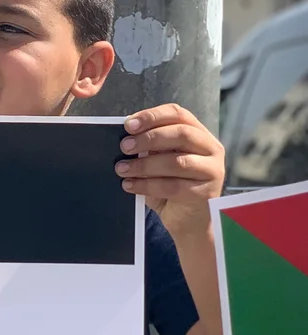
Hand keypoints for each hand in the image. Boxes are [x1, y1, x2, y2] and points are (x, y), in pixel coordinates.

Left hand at [117, 103, 224, 234]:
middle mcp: (211, 149)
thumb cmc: (170, 184)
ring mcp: (212, 171)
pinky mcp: (205, 193)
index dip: (152, 116)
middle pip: (181, 134)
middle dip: (148, 138)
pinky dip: (146, 185)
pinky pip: (173, 186)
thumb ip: (151, 147)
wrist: (188, 220)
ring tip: (121, 169)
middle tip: (124, 146)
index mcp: (199, 134)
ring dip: (144, 164)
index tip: (128, 124)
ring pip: (176, 162)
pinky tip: (129, 185)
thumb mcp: (160, 160)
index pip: (179, 114)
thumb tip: (125, 137)